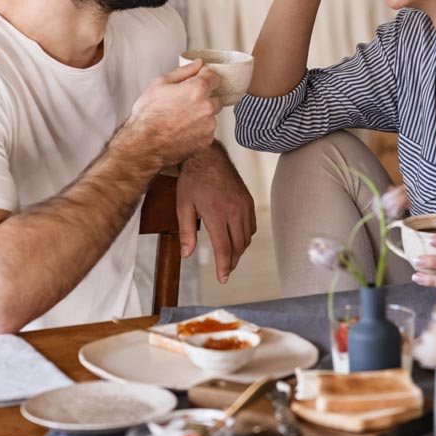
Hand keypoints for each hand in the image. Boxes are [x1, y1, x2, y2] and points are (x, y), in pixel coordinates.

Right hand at [126, 60, 221, 167]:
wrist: (143, 144)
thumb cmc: (148, 116)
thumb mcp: (160, 84)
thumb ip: (183, 72)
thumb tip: (197, 64)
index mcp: (197, 89)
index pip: (215, 77)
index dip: (206, 78)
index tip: (199, 82)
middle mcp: (207, 107)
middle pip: (216, 97)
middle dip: (204, 98)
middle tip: (185, 104)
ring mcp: (208, 125)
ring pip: (211, 116)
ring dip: (202, 115)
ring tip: (181, 119)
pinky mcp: (207, 140)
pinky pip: (208, 131)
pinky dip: (199, 130)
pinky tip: (183, 130)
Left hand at [177, 143, 255, 283]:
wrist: (207, 156)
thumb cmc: (192, 181)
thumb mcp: (183, 206)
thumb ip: (186, 232)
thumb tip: (187, 254)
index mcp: (217, 214)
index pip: (224, 249)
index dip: (224, 267)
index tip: (222, 278)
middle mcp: (234, 210)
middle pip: (238, 247)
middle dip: (232, 262)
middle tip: (224, 270)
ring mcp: (244, 205)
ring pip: (247, 238)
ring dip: (239, 250)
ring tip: (229, 256)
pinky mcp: (248, 200)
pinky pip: (252, 226)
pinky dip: (245, 236)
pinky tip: (236, 238)